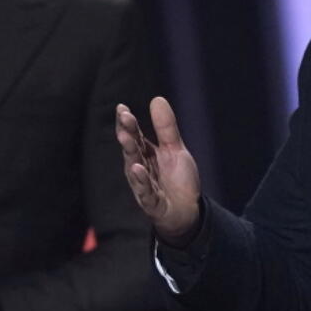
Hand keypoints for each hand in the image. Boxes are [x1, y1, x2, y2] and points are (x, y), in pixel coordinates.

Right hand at [116, 97, 201, 240]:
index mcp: (146, 154)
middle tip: (124, 116)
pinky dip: (141, 180)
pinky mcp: (151, 202)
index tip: (122, 108)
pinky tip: (137, 168)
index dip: (128, 123)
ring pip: (134, 168)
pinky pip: (145, 191)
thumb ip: (166, 128)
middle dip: (128, 133)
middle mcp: (140, 168)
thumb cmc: (178, 180)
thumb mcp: (175, 149)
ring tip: (126, 137)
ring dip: (130, 152)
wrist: (187, 211)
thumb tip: (157, 98)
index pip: (135, 136)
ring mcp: (144, 185)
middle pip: (132, 148)